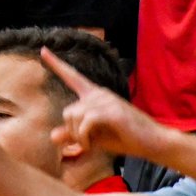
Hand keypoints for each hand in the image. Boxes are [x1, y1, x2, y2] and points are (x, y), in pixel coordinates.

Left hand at [40, 46, 164, 158]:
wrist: (153, 142)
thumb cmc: (125, 138)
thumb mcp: (95, 137)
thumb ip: (75, 135)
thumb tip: (52, 136)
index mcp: (95, 96)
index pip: (72, 76)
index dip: (56, 64)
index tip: (42, 50)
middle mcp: (99, 93)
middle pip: (68, 111)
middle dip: (72, 132)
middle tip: (87, 144)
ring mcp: (106, 100)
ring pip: (74, 117)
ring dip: (79, 137)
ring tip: (92, 145)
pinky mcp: (112, 111)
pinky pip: (85, 123)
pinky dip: (84, 138)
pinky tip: (93, 146)